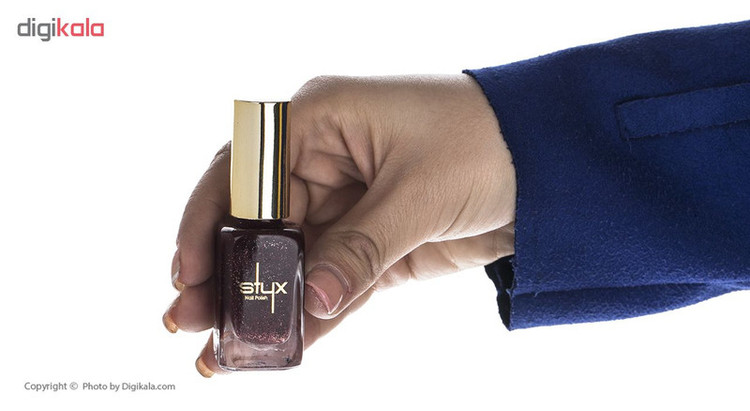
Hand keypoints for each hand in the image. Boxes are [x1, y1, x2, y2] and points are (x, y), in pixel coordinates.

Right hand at [163, 74, 516, 376]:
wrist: (553, 163)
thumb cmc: (488, 142)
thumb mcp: (418, 192)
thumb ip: (359, 248)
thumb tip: (308, 301)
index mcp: (320, 120)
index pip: (243, 170)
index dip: (208, 219)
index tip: (189, 270)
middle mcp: (322, 161)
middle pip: (256, 221)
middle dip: (225, 272)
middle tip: (189, 320)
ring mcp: (346, 206)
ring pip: (289, 259)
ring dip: (260, 302)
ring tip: (222, 349)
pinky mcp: (371, 244)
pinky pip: (329, 281)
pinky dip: (308, 314)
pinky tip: (280, 346)